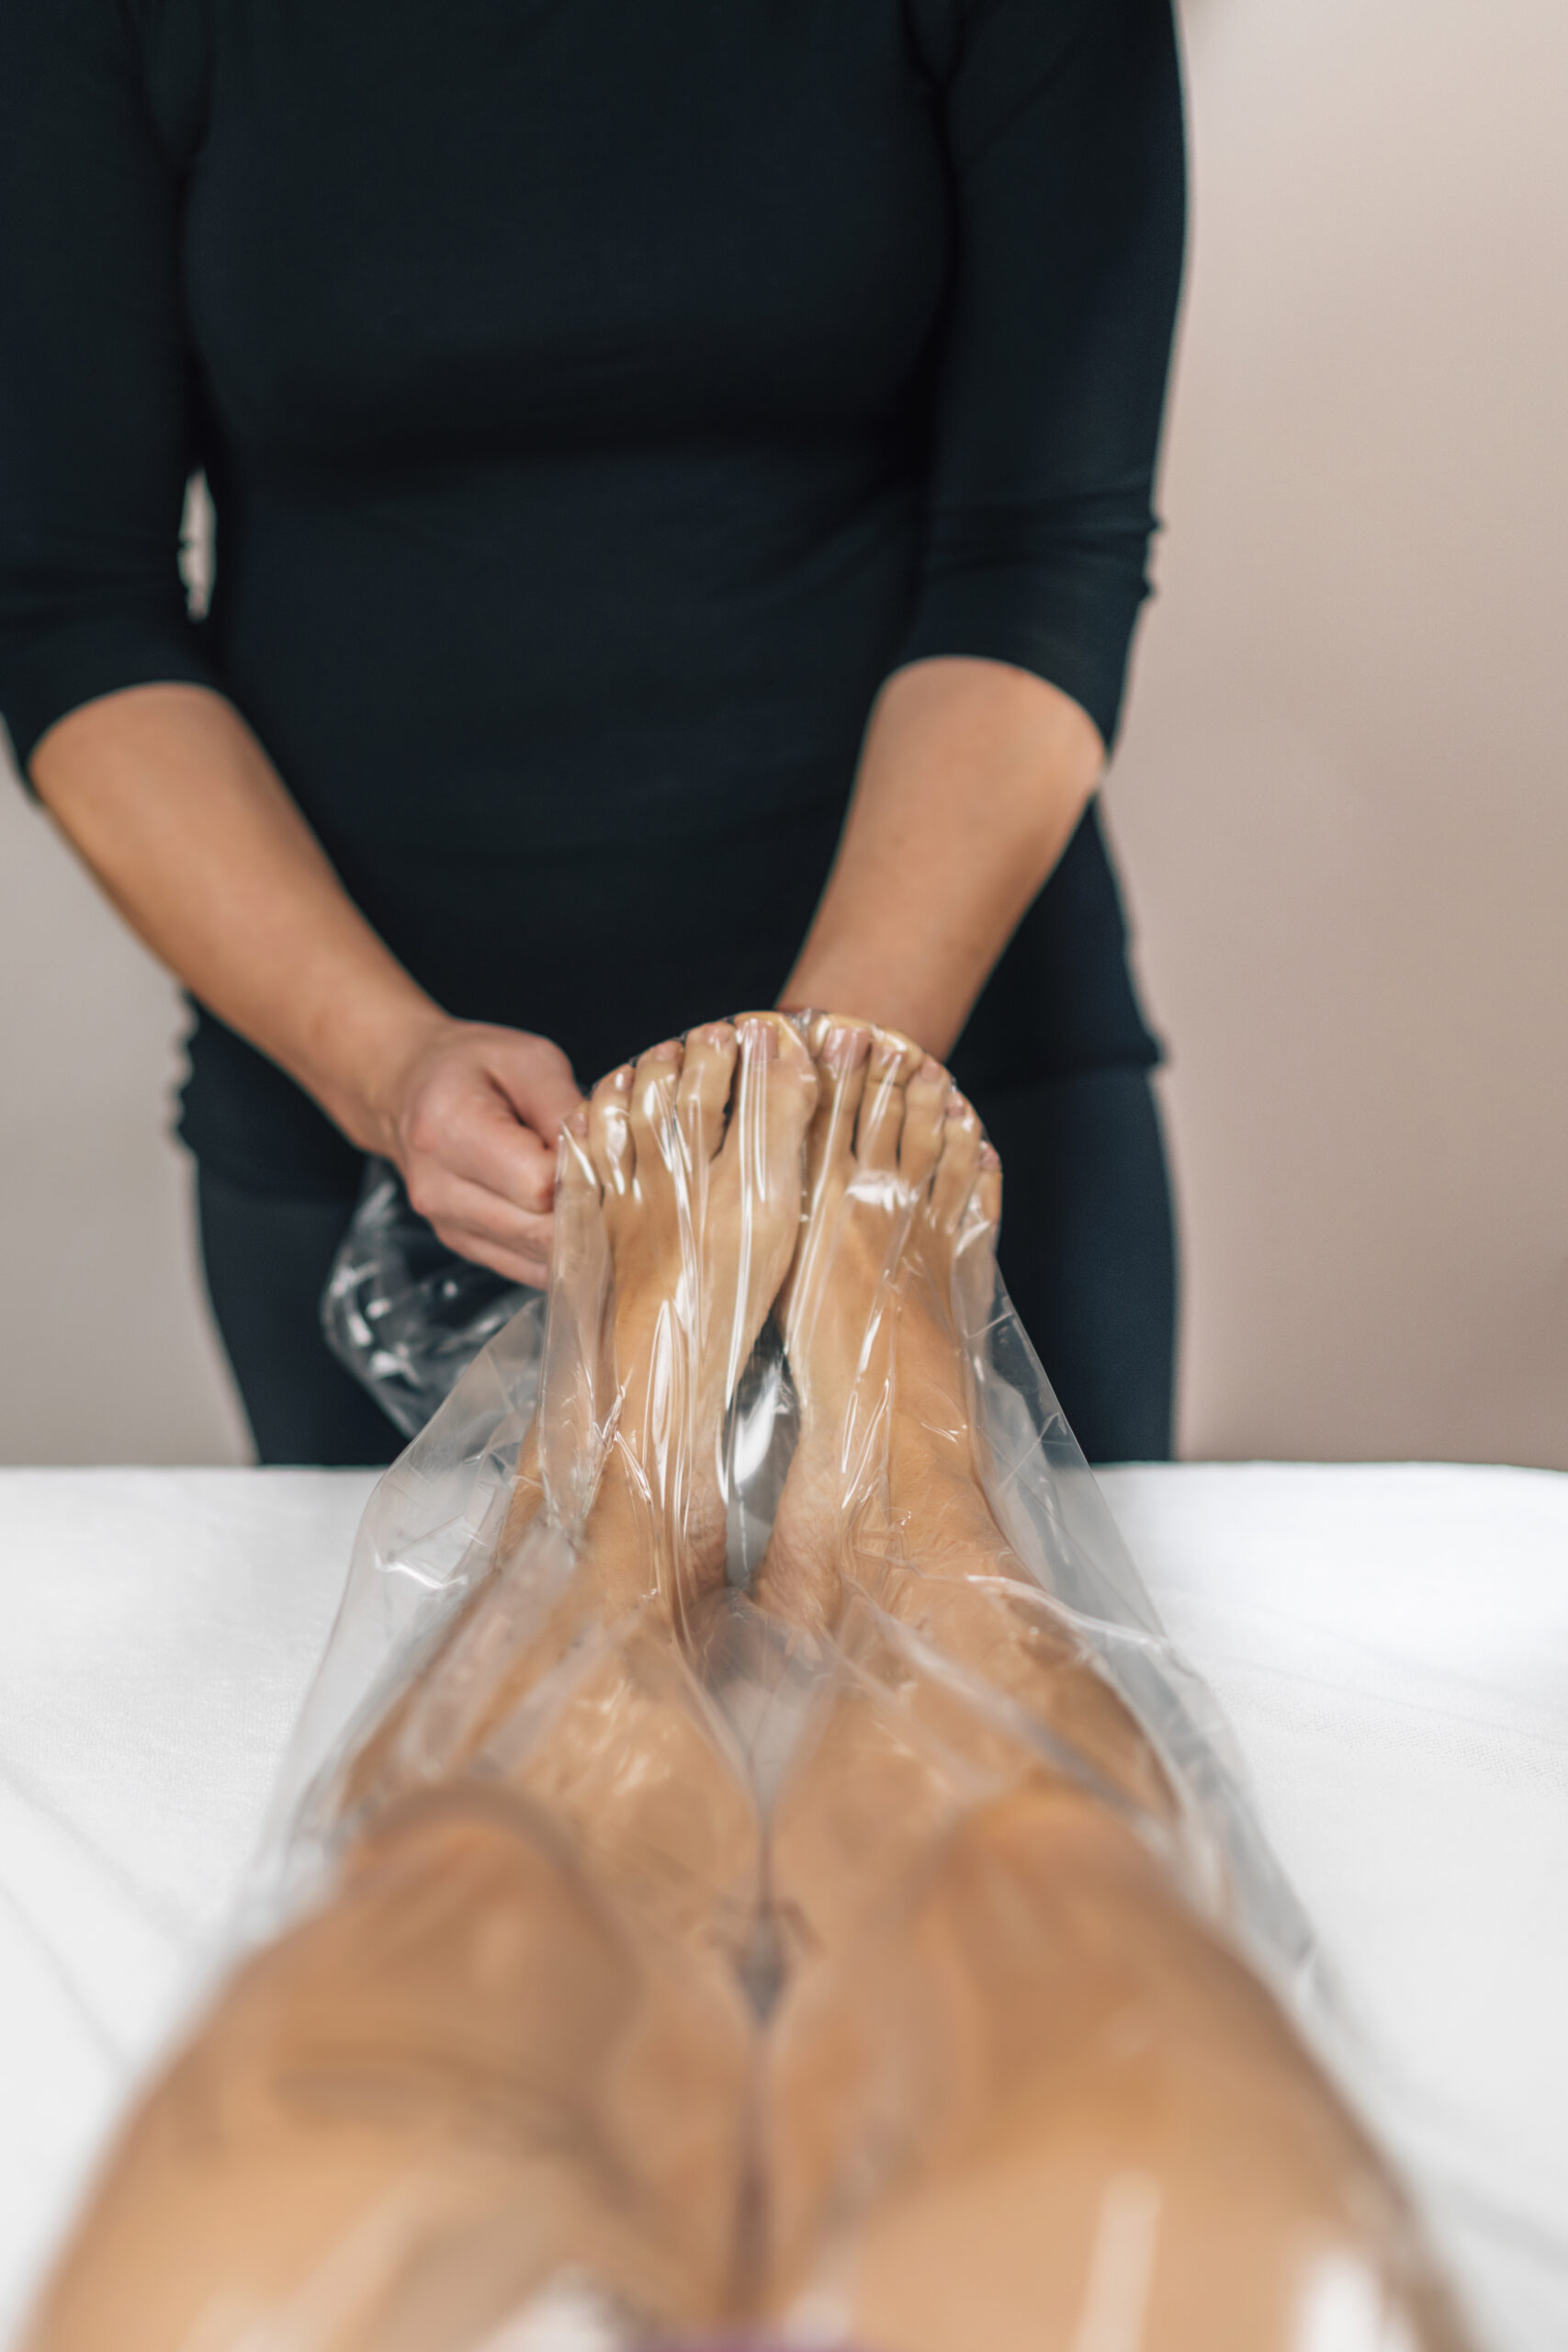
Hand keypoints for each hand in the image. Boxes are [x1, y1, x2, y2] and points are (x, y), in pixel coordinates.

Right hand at [370, 1018, 583, 1285]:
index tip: (607, 1152)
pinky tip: (580, 1221)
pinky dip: (562, 1252)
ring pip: (539, 1259)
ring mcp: (448, 1225)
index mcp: (448, 1127)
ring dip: (581, 1237)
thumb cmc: (472, 1067)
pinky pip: (529, 1269)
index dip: (585, 1173)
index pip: (537, 1184)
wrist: (408, 1089)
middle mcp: (439, 1188)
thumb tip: (603, 1152)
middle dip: (591, 1212)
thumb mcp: (527, 1060)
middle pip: (539, 1232)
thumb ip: (565, 1107)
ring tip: (602, 1198)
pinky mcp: (464, 1245)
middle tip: (622, 1184)